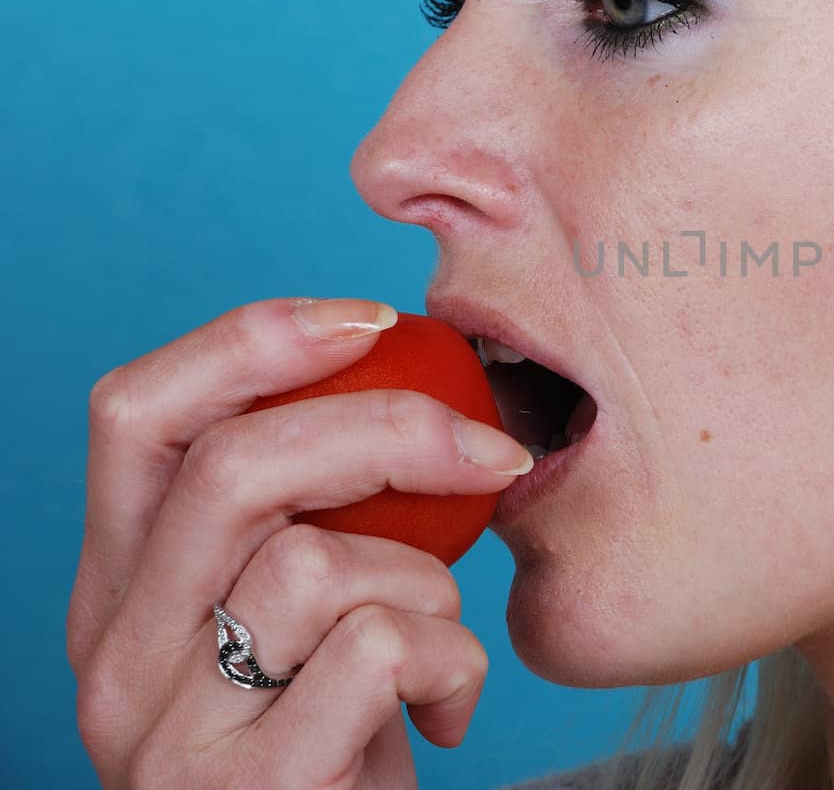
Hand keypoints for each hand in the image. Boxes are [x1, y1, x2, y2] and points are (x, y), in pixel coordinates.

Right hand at [67, 297, 533, 788]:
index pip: (135, 416)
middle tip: (492, 450)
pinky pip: (382, 650)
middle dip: (392, 429)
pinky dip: (455, 661)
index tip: (373, 317)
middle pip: (232, 466)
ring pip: (316, 562)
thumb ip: (302, 519)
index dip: (254, 341)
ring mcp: (170, 732)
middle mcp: (115, 656)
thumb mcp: (292, 621)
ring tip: (441, 640)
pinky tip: (448, 709)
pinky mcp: (252, 788)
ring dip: (430, 583)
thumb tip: (409, 381)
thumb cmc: (332, 740)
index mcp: (119, 590)